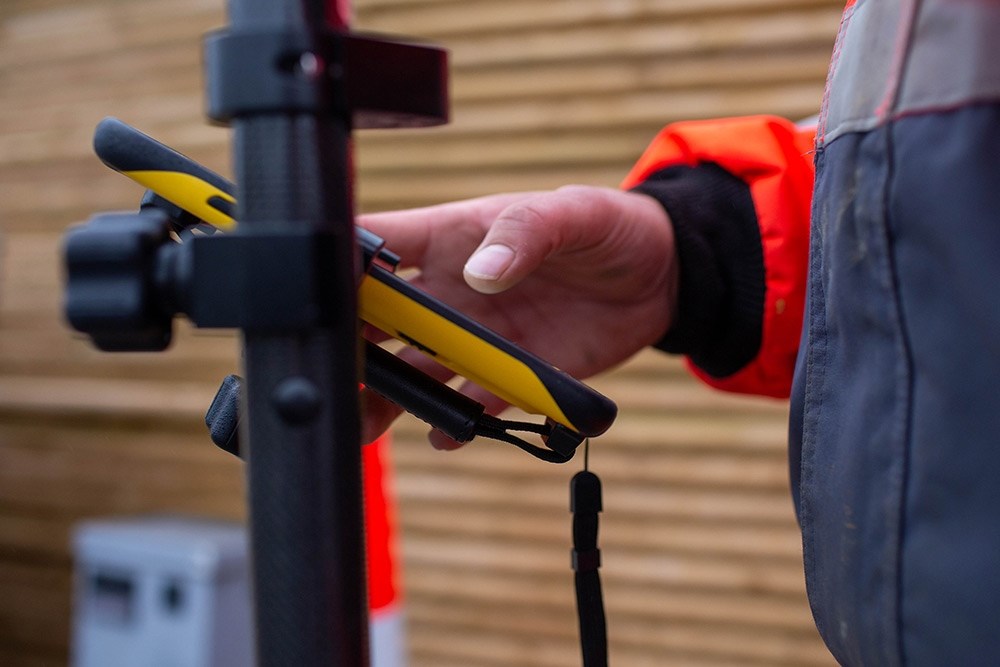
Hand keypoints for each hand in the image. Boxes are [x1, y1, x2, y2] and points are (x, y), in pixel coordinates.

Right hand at [358, 185, 677, 447]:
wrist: (658, 277)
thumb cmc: (605, 227)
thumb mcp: (570, 214)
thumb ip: (526, 234)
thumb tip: (483, 270)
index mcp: (450, 239)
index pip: (375, 245)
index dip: (336, 263)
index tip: (310, 292)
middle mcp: (451, 291)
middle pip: (378, 322)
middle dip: (350, 348)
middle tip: (330, 378)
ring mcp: (478, 336)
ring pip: (414, 372)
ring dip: (389, 398)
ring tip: (366, 426)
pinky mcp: (512, 374)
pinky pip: (472, 404)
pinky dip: (456, 424)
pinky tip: (446, 437)